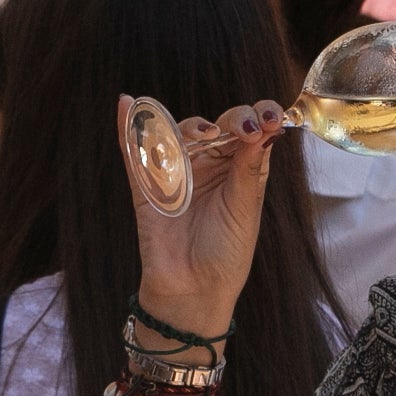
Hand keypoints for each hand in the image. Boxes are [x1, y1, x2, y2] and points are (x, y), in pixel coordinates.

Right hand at [120, 97, 285, 341]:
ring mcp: (175, 173)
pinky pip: (135, 152)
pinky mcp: (146, 186)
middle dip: (230, 119)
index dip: (258, 116)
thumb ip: (249, 167)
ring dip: (190, 125)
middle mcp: (207, 165)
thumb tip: (264, 126)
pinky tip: (126, 103)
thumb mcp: (245, 209)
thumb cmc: (226, 255)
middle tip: (241, 128)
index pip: (247, 131)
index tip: (269, 118)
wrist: (194, 292)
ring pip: (177, 133)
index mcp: (237, 169)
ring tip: (203, 134)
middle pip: (215, 125)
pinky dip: (128, 126)